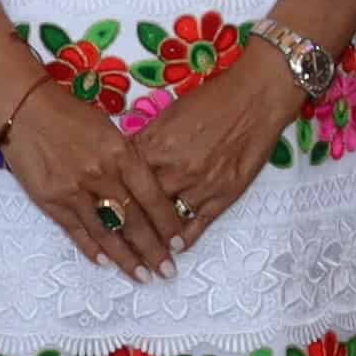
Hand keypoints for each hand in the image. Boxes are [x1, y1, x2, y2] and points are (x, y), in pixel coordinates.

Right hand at [1, 87, 176, 279]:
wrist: (24, 108)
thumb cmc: (71, 114)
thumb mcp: (109, 130)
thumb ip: (128, 160)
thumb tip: (148, 191)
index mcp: (121, 153)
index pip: (152, 196)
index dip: (167, 223)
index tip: (178, 243)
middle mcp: (101, 174)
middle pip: (133, 220)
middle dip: (152, 250)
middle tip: (167, 271)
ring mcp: (74, 190)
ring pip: (106, 232)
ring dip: (126, 258)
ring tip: (142, 277)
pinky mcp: (51, 200)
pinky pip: (77, 231)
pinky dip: (93, 249)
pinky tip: (107, 263)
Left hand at [119, 43, 308, 256]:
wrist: (256, 98)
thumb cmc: (212, 99)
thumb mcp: (170, 113)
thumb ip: (147, 139)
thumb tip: (127, 158)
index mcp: (155, 145)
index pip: (123, 180)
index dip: (110, 199)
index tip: (99, 212)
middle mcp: (173, 170)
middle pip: (139, 207)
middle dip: (124, 227)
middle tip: (112, 242)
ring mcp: (198, 186)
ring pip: (165, 222)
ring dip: (151, 241)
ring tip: (140, 257)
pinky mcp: (223, 196)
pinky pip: (197, 226)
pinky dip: (183, 239)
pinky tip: (174, 248)